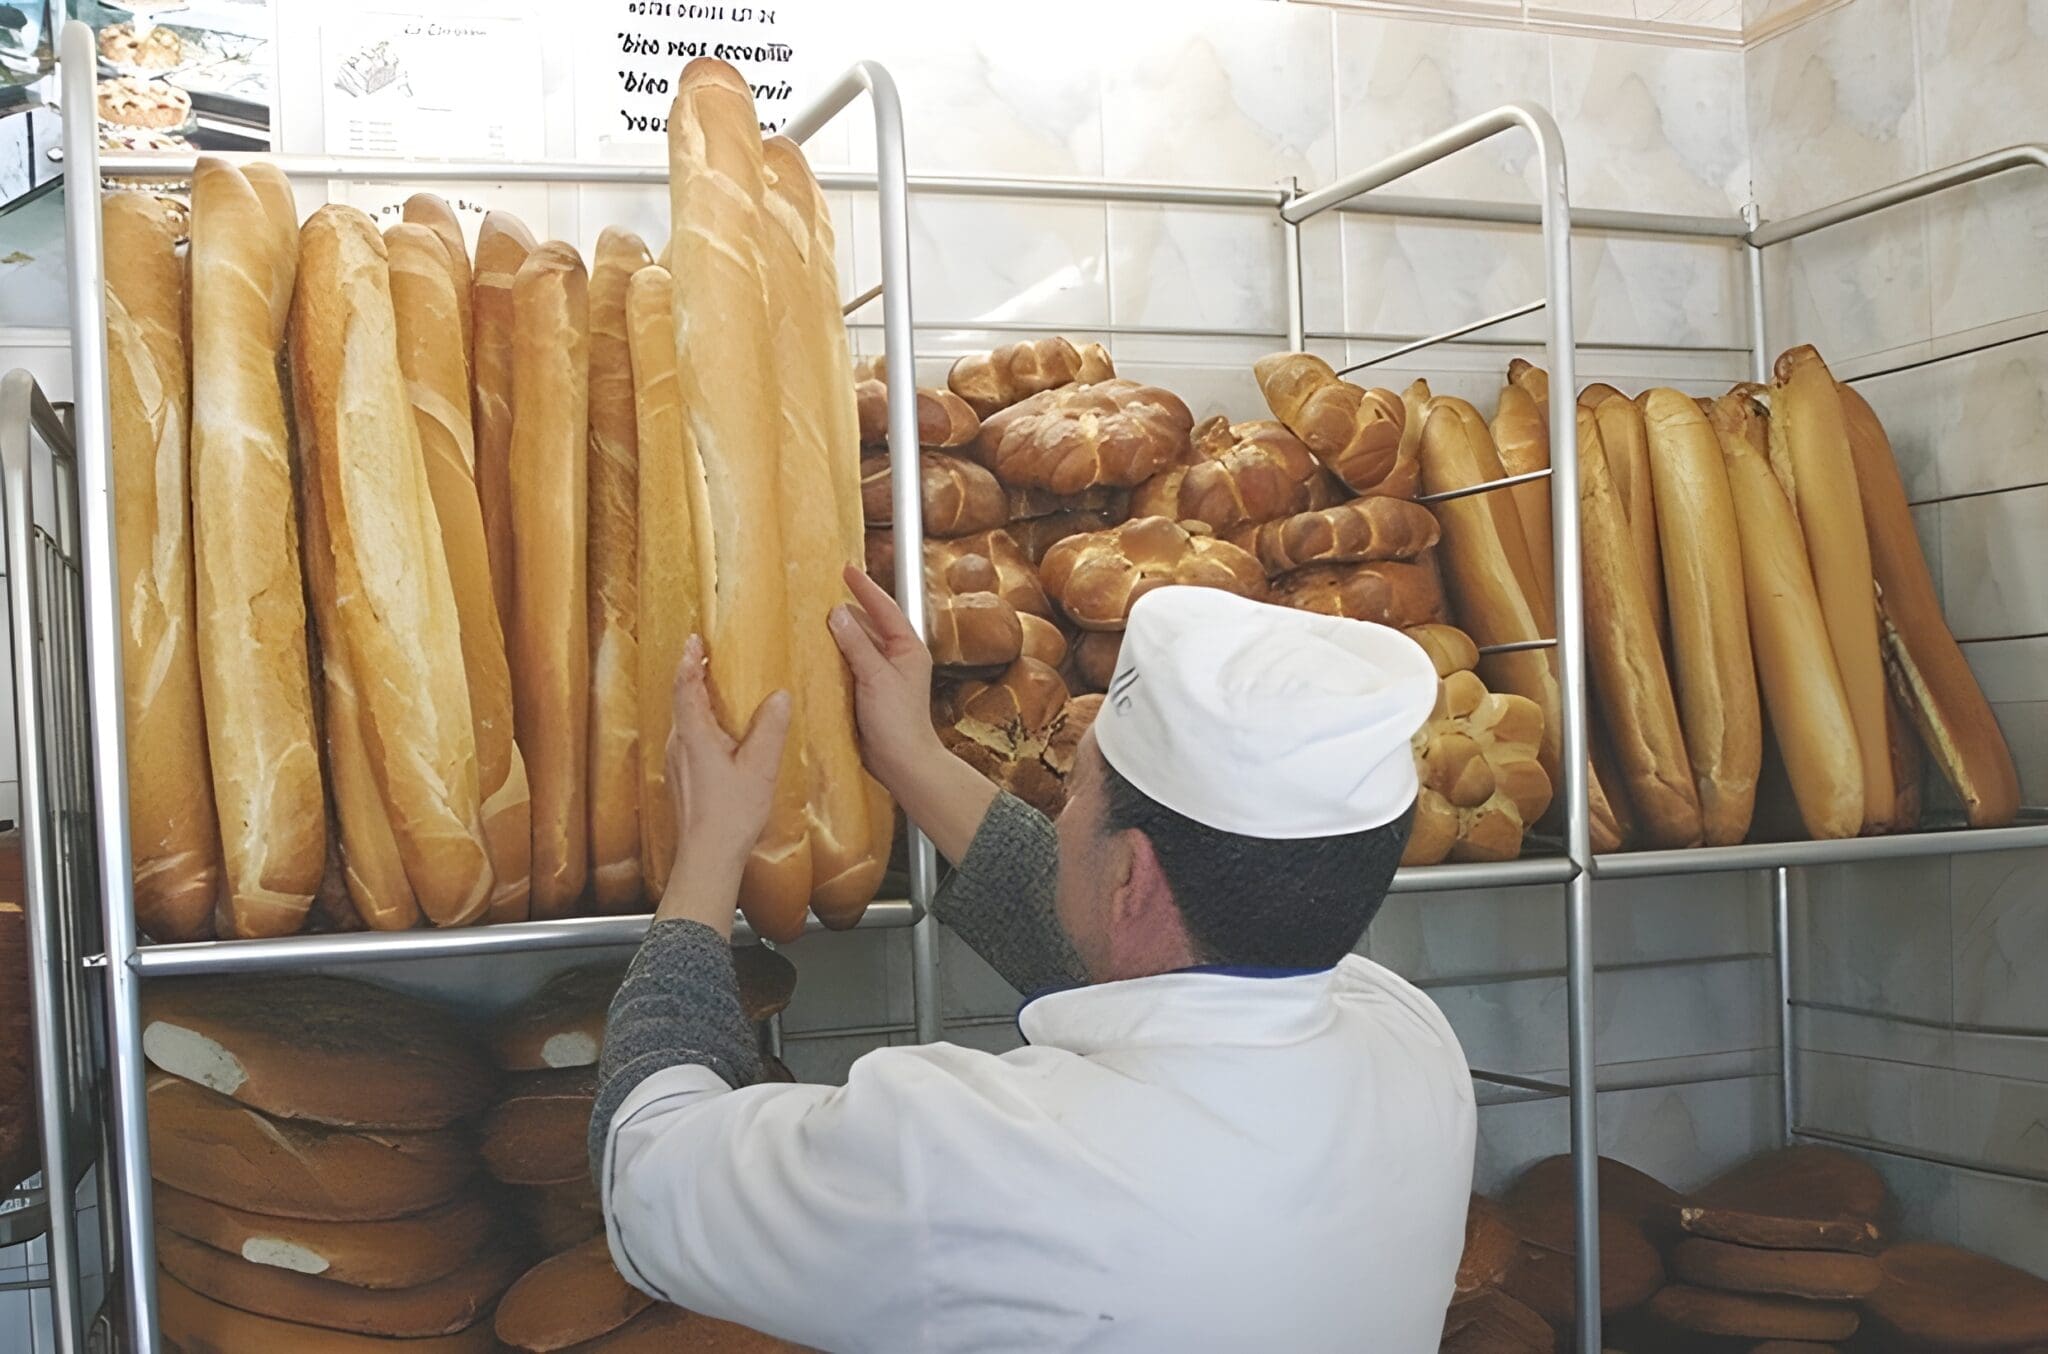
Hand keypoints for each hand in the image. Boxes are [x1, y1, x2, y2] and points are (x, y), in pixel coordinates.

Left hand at [666, 634, 792, 885]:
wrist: (708, 856)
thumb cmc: (730, 816)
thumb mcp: (760, 767)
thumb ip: (769, 729)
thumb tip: (779, 698)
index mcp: (693, 736)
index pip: (686, 686)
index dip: (689, 660)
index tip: (694, 640)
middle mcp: (678, 745)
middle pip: (682, 701)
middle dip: (694, 676)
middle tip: (707, 657)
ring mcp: (676, 763)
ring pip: (684, 722)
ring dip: (698, 701)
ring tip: (717, 690)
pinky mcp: (682, 779)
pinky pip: (689, 740)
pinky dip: (701, 725)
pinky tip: (721, 734)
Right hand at [829, 565, 943, 789]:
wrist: (902, 764)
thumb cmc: (899, 723)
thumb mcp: (875, 676)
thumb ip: (856, 643)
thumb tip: (837, 613)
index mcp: (908, 648)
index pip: (885, 608)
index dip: (865, 588)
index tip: (846, 570)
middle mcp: (898, 658)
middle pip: (870, 624)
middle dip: (848, 608)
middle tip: (821, 592)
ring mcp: (883, 676)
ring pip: (858, 644)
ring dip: (839, 633)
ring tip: (814, 618)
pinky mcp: (868, 693)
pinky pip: (849, 665)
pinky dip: (835, 656)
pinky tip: (817, 653)